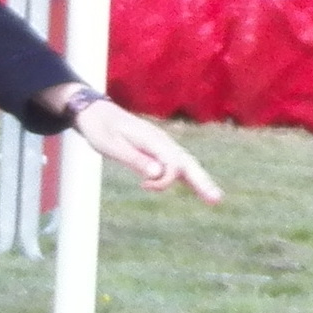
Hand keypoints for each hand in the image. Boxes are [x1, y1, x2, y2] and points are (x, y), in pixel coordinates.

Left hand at [70, 97, 222, 203]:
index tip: (144, 185)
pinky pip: (176, 164)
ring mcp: (161, 145)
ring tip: (214, 199)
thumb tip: (158, 173)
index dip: (165, 180)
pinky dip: (187, 176)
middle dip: (202, 182)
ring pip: (186, 164)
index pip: (172, 163)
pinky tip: (197, 188)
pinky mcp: (156, 150)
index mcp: (153, 140)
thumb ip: (135, 159)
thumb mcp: (111, 146)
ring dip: (200, 181)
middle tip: (217, 200)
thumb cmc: (100, 129)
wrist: (95, 112)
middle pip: (188, 163)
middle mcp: (162, 142)